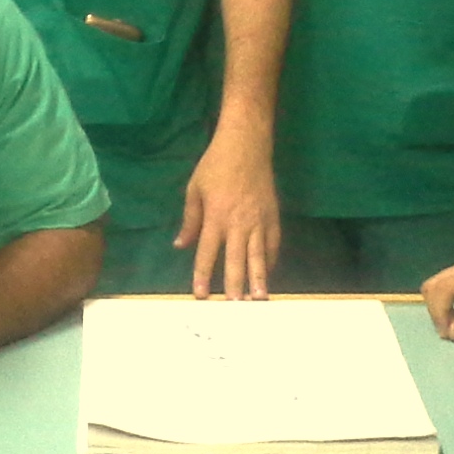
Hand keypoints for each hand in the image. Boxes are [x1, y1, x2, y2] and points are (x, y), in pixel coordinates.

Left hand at [178, 127, 280, 298]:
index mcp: (216, 216)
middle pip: (236, 260)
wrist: (246, 144)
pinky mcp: (273, 216)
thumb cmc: (215, 165)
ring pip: (258, 256)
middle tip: (235, 308)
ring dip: (259, 279)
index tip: (200, 295)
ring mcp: (259, 220)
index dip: (203, 275)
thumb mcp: (194, 189)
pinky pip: (273, 243)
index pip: (207, 252)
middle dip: (235, 285)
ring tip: (259, 299)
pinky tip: (269, 273)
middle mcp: (238, 223)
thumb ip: (190, 220)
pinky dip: (271, 259)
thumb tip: (180, 245)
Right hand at [420, 254, 453, 339]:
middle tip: (450, 332)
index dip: (439, 314)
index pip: (442, 289)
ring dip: (439, 307)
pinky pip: (446, 285)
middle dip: (436, 310)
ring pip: (437, 284)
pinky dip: (446, 302)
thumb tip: (448, 333)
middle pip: (434, 284)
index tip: (448, 335)